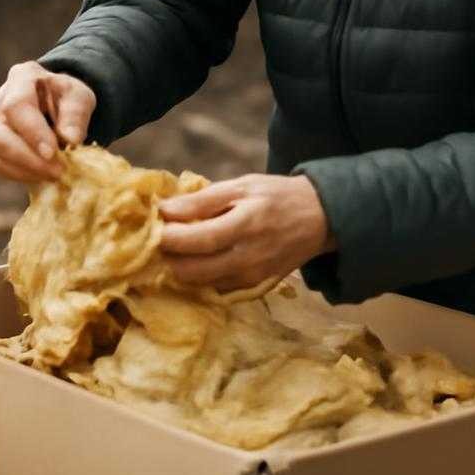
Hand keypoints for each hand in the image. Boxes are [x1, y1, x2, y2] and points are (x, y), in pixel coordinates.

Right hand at [0, 61, 95, 181]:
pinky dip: (16, 174)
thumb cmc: (67, 100)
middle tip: (56, 172)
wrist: (56, 106)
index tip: (52, 153)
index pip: (16, 106)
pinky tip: (40, 176)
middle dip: (23, 157)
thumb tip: (72, 139)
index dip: (32, 132)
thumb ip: (76, 115)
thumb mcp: (80, 99)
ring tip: (51, 175)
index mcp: (22, 77)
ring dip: (20, 170)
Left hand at [158, 172, 334, 292]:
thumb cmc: (277, 195)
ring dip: (182, 268)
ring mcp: (252, 277)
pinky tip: (200, 258)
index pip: (199, 240)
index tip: (155, 225)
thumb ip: (202, 199)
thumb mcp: (242, 186)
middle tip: (162, 239)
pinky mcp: (254, 288)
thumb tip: (165, 209)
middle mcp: (249, 257)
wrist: (319, 218)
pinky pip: (216, 288)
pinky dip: (201, 276)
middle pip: (194, 270)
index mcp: (246, 224)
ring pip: (201, 283)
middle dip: (169, 257)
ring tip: (180, 247)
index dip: (170, 237)